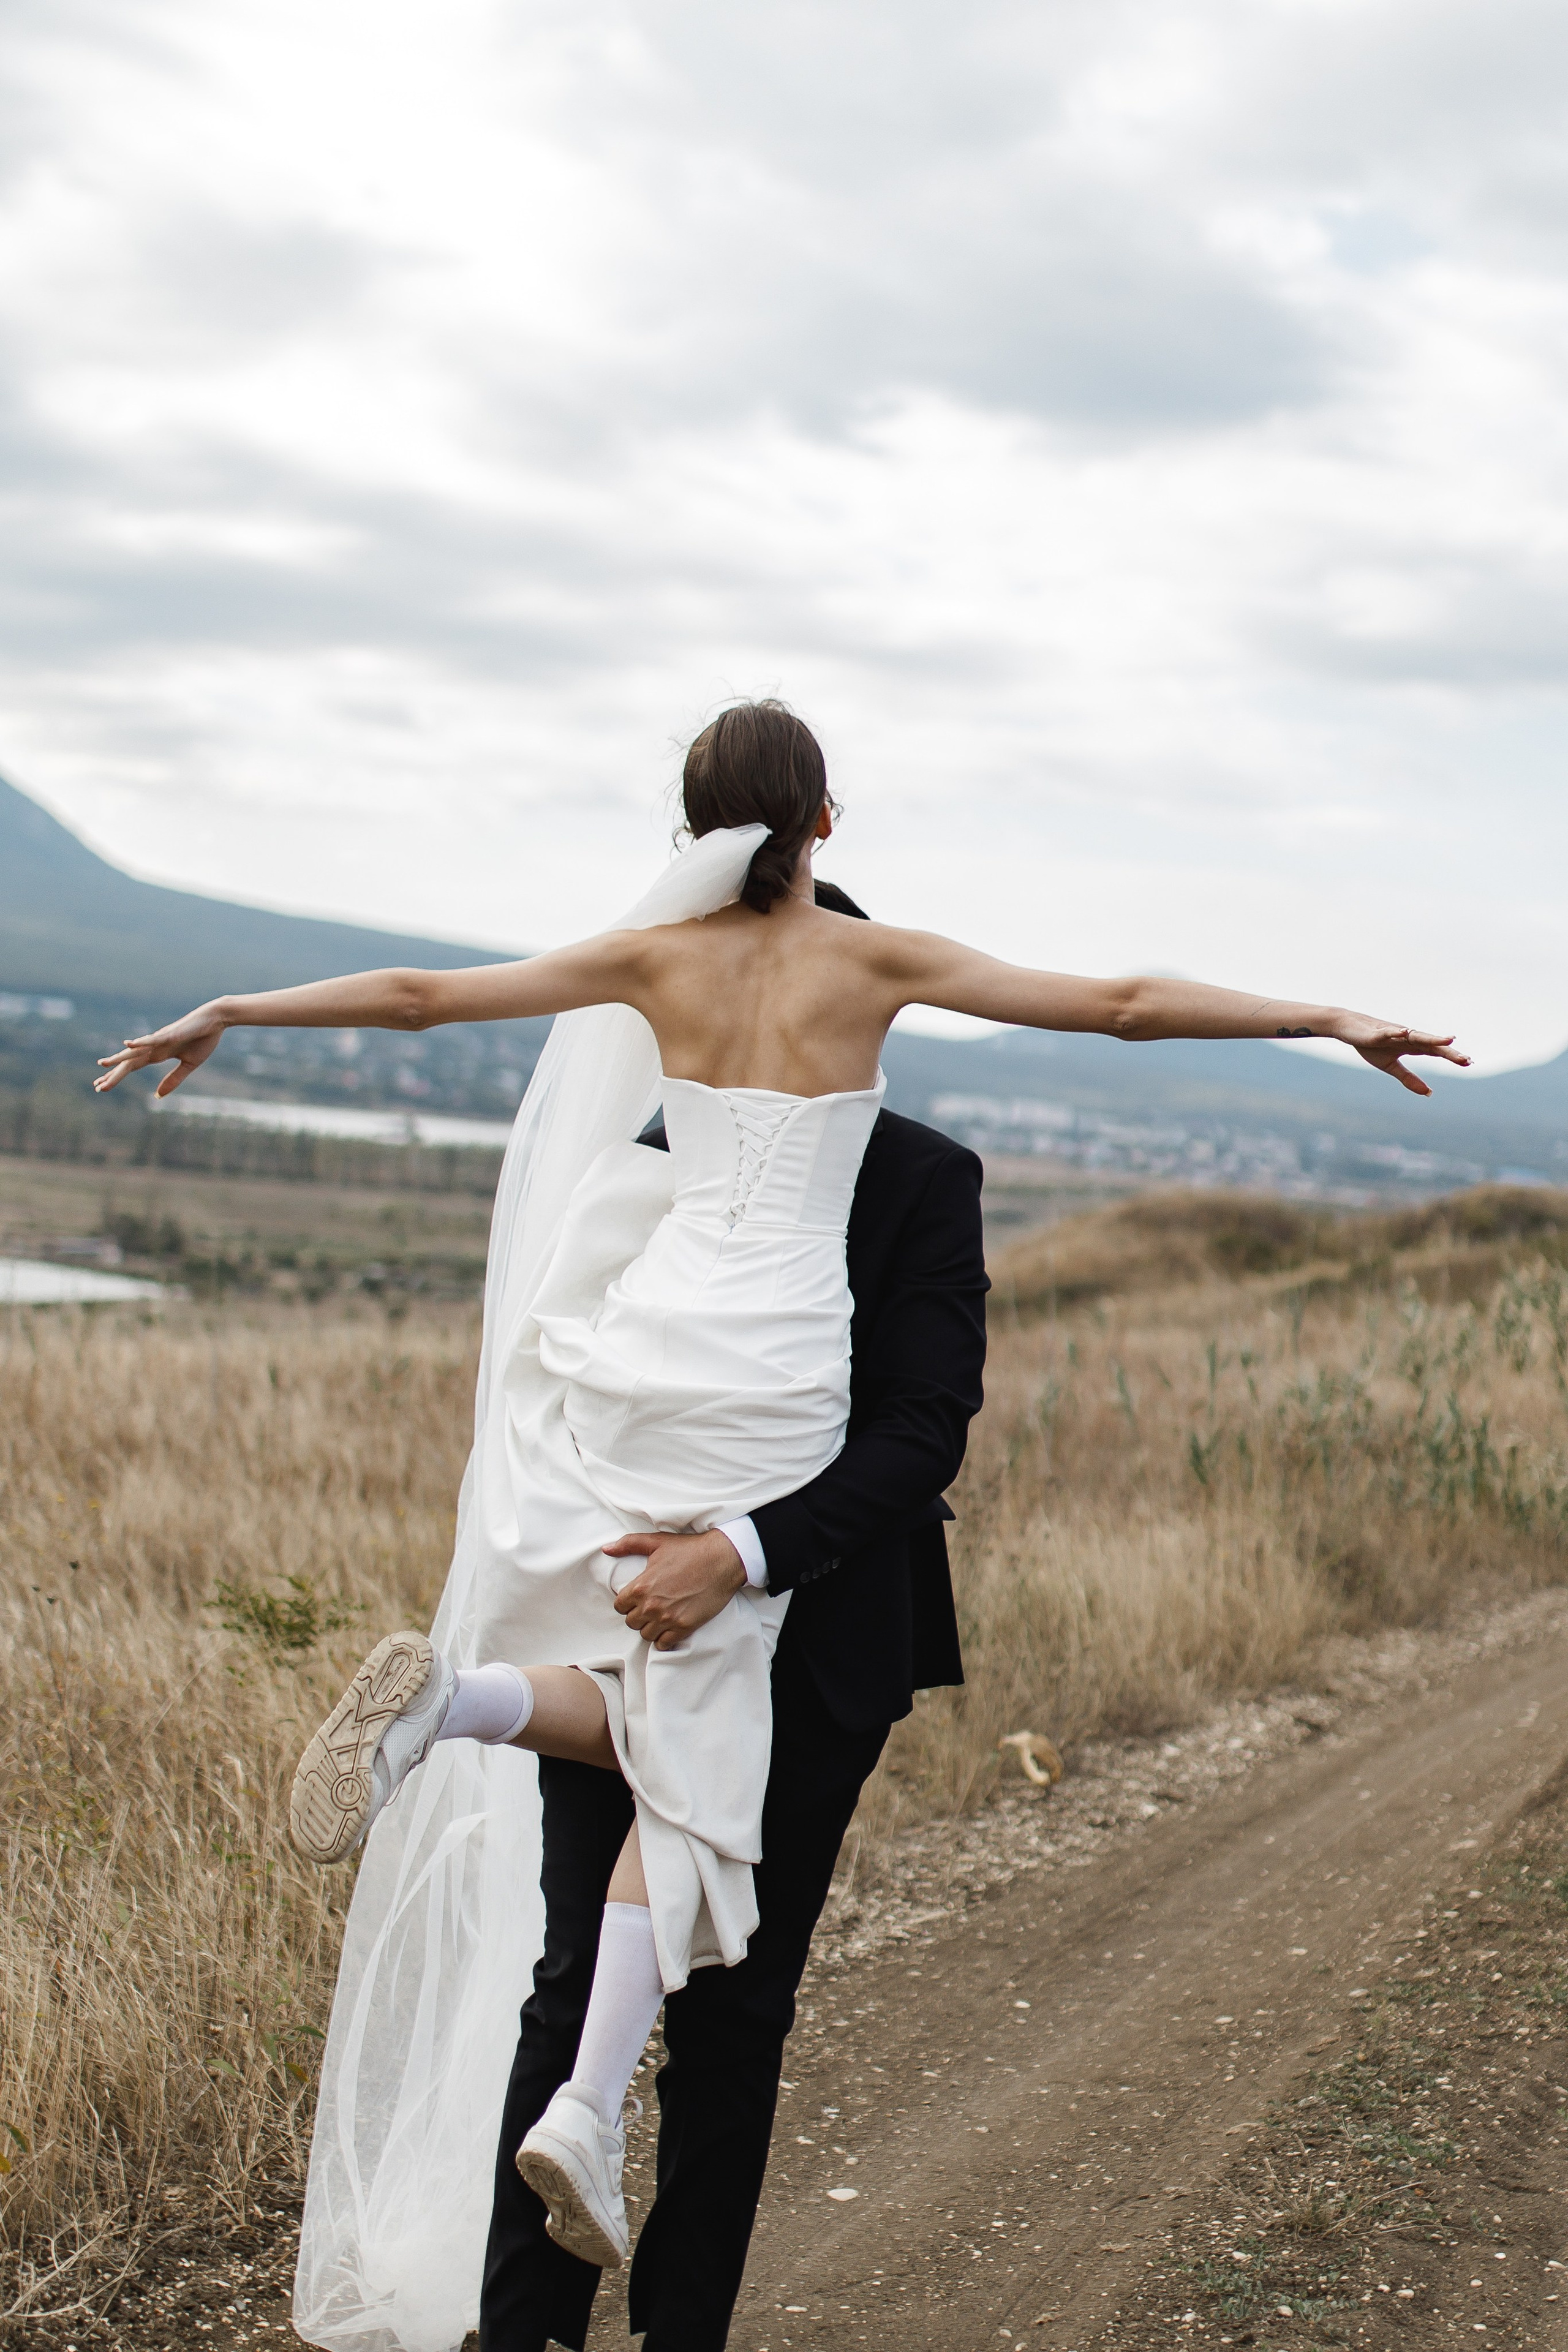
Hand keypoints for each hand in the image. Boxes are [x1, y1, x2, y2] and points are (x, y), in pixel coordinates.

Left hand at [94, 1003, 227, 1096]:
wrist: (216, 1020)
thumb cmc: (204, 1039)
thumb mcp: (189, 1065)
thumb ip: (173, 1079)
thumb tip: (158, 1096)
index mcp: (158, 1054)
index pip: (132, 1067)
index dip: (117, 1077)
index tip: (102, 1086)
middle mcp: (154, 1047)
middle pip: (129, 1063)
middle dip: (114, 1075)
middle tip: (97, 1087)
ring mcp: (160, 1039)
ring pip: (136, 1052)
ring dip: (119, 1058)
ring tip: (102, 1064)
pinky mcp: (170, 1034)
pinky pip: (152, 1039)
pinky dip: (140, 1042)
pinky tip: (127, 1045)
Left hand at [606, 1529, 747, 1650]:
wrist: (722, 1559)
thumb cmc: (690, 1549)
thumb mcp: (657, 1541)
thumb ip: (628, 1544)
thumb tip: (606, 1549)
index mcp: (641, 1586)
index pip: (619, 1606)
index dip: (626, 1602)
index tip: (636, 1598)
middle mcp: (651, 1605)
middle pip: (631, 1622)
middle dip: (637, 1615)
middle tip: (649, 1607)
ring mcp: (668, 1618)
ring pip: (645, 1635)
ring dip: (650, 1627)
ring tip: (659, 1617)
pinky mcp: (684, 1627)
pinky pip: (663, 1644)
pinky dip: (663, 1639)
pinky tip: (668, 1629)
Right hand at [1333, 1012, 1469, 1096]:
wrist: (1348, 1028)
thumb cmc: (1371, 1045)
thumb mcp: (1390, 1066)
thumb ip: (1408, 1078)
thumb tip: (1429, 1093)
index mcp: (1412, 1045)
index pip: (1436, 1051)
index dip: (1452, 1057)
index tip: (1469, 1063)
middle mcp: (1408, 1037)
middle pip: (1432, 1044)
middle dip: (1449, 1051)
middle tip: (1467, 1060)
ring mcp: (1394, 1033)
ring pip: (1417, 1036)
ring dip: (1432, 1038)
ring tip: (1449, 1040)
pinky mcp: (1378, 1032)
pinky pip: (1389, 1032)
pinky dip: (1397, 1032)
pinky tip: (1405, 1032)